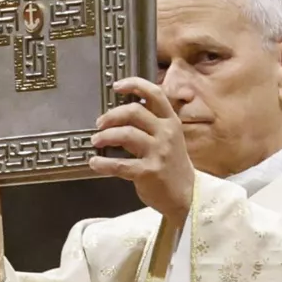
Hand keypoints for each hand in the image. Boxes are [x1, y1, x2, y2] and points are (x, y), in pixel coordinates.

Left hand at [89, 78, 194, 225]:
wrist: (187, 196)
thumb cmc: (172, 166)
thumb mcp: (169, 139)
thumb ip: (151, 124)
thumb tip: (121, 114)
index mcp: (170, 122)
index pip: (154, 94)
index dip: (134, 85)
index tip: (117, 86)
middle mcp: (166, 133)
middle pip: (134, 112)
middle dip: (111, 116)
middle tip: (99, 124)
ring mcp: (159, 152)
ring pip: (126, 134)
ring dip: (105, 136)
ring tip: (96, 141)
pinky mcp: (149, 172)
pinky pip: (120, 164)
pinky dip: (103, 163)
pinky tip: (94, 163)